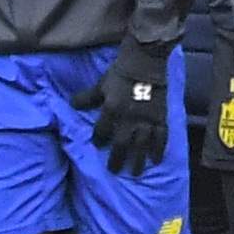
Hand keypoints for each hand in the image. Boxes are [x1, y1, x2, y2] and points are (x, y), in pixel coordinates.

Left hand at [88, 46, 170, 175]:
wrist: (146, 60)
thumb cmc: (121, 71)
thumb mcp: (101, 84)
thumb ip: (88, 98)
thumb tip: (72, 105)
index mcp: (111, 110)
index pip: (101, 132)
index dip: (98, 141)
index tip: (97, 146)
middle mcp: (129, 118)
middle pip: (121, 144)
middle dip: (117, 159)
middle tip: (114, 170)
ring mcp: (146, 119)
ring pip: (141, 145)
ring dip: (138, 160)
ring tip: (135, 173)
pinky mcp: (161, 117)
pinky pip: (160, 138)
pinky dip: (158, 150)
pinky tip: (156, 161)